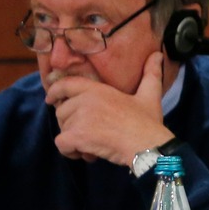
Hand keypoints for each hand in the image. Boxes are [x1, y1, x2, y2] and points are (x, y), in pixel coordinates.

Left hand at [48, 51, 173, 166]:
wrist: (147, 144)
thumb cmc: (148, 122)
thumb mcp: (150, 95)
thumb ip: (150, 75)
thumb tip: (157, 54)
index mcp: (98, 89)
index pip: (66, 84)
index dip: (55, 91)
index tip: (51, 99)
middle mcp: (85, 100)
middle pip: (62, 111)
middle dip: (71, 124)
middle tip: (90, 133)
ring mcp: (79, 118)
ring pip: (63, 129)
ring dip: (75, 140)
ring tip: (93, 146)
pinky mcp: (77, 136)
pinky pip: (61, 144)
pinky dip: (71, 152)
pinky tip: (87, 154)